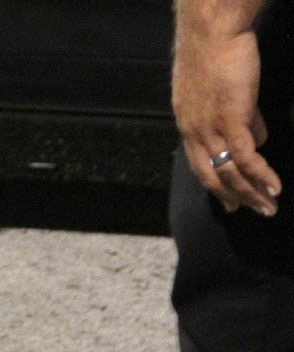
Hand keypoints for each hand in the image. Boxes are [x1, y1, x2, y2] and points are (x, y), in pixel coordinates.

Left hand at [174, 11, 280, 214]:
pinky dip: (260, 175)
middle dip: (233, 197)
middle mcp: (193, 132)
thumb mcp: (224, 89)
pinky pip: (244, 157)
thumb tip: (257, 136)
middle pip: (212, 176)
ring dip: (251, 192)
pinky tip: (274, 187)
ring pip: (229, 172)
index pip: (200, 164)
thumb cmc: (218, 52)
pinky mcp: (230, 119)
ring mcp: (209, 128)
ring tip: (268, 208)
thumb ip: (239, 115)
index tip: (230, 200)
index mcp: (188, 125)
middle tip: (251, 211)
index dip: (216, 185)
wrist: (212, 31)